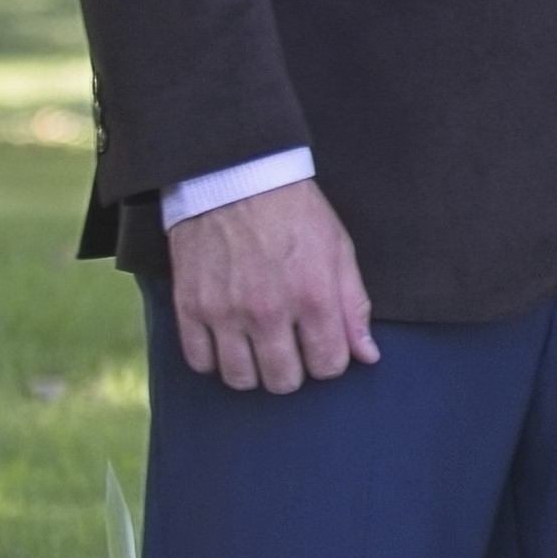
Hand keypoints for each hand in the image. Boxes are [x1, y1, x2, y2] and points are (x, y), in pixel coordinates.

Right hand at [164, 179, 377, 393]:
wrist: (234, 177)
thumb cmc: (294, 212)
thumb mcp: (338, 250)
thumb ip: (354, 307)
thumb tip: (367, 356)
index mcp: (312, 296)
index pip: (328, 365)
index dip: (329, 362)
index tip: (321, 347)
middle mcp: (268, 311)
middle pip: (283, 381)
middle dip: (293, 371)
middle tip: (290, 349)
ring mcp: (224, 311)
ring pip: (240, 379)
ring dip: (253, 371)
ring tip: (258, 348)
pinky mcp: (189, 306)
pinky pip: (199, 361)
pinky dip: (213, 360)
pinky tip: (226, 343)